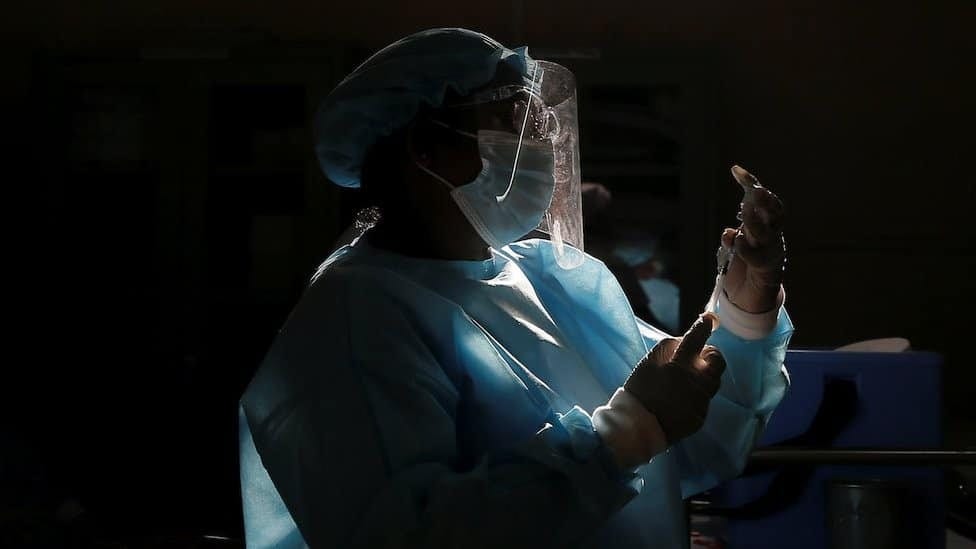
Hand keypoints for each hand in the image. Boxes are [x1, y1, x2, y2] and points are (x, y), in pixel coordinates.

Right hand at [623, 314, 725, 443]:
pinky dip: (694, 396)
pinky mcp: (701, 416)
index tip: (709, 319)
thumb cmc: (640, 390)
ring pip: (712, 381)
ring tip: (683, 382)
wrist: (638, 427)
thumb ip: (669, 347)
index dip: (703, 326)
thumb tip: (685, 341)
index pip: (697, 338)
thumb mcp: (647, 362)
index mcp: (680, 365)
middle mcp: (696, 382)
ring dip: (702, 376)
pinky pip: (703, 400)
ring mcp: (701, 401)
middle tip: (696, 358)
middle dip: (710, 355)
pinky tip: (679, 401)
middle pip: (717, 360)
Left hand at [721, 165, 785, 312]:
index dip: (752, 185)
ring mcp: (771, 253)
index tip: (737, 171)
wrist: (750, 298)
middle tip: (754, 191)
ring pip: (766, 234)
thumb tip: (729, 232)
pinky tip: (737, 241)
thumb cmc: (744, 269)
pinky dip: (746, 248)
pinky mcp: (765, 270)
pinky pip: (756, 257)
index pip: (765, 202)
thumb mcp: (735, 247)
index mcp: (768, 227)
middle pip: (774, 215)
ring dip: (755, 223)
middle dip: (765, 202)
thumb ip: (731, 237)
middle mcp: (773, 238)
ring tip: (745, 213)